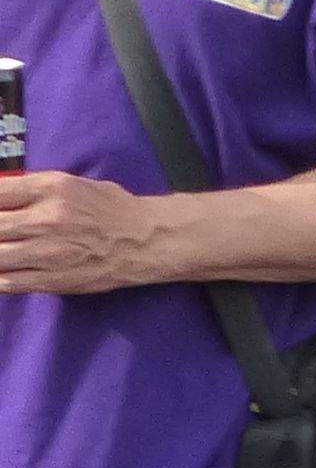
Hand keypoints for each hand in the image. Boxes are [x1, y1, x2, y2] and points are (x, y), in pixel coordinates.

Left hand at [0, 172, 158, 294]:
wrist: (149, 241)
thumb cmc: (112, 210)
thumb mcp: (73, 185)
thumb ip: (35, 190)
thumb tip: (1, 197)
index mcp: (52, 188)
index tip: (0, 210)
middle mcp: (46, 218)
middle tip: (5, 232)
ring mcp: (46, 252)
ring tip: (7, 250)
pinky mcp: (52, 279)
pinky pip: (7, 282)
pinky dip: (1, 277)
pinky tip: (8, 270)